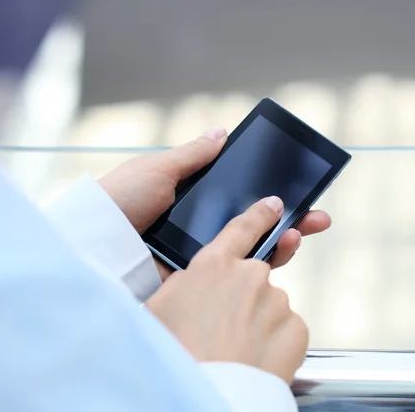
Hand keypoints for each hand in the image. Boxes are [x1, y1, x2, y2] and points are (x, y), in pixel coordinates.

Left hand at [98, 127, 331, 278]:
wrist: (94, 245)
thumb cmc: (120, 200)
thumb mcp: (158, 169)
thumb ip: (194, 156)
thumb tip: (222, 133)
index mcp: (196, 202)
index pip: (244, 198)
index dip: (272, 194)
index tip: (299, 189)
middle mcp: (205, 229)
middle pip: (257, 225)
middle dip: (293, 220)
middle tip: (319, 217)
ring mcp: (206, 256)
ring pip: (255, 252)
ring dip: (286, 241)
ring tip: (302, 230)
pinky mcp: (202, 281)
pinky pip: (240, 274)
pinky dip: (265, 264)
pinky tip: (284, 249)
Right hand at [146, 196, 307, 383]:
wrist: (202, 394)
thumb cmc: (172, 355)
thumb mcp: (159, 308)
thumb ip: (185, 284)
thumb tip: (195, 284)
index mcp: (213, 265)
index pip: (243, 228)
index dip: (259, 215)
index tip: (273, 205)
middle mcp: (250, 276)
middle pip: (256, 277)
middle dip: (245, 297)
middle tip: (224, 329)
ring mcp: (276, 301)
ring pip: (271, 307)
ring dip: (258, 324)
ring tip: (234, 351)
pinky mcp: (296, 328)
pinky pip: (287, 330)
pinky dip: (275, 343)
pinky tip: (254, 359)